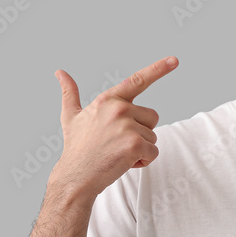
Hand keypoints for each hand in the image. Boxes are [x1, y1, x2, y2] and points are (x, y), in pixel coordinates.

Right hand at [50, 56, 178, 198]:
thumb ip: (69, 93)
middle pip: (152, 118)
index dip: (158, 69)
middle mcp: (119, 108)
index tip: (175, 60)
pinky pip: (153, 152)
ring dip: (140, 149)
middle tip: (117, 143)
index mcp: (108, 100)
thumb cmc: (76, 147)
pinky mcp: (134, 144)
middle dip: (140, 132)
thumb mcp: (71, 116)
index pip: (137, 81)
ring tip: (117, 153)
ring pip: (153, 137)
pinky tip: (123, 163)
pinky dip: (143, 161)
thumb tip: (60, 72)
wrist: (75, 176)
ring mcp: (127, 125)